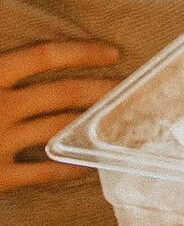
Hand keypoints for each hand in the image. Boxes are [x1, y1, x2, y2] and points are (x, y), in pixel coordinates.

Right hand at [0, 39, 119, 190]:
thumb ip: (2, 71)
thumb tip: (25, 59)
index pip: (44, 55)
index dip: (82, 53)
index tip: (114, 53)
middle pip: (63, 92)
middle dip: (102, 89)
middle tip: (130, 89)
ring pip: (58, 129)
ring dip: (90, 125)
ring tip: (116, 122)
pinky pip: (41, 173)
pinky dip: (67, 169)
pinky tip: (88, 166)